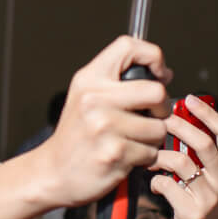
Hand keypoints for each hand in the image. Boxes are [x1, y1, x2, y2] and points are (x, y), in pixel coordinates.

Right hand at [34, 37, 171, 209]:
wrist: (53, 172)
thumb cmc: (76, 134)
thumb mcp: (86, 95)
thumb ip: (119, 80)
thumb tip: (164, 74)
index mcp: (89, 79)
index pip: (129, 47)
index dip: (153, 56)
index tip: (158, 74)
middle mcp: (95, 99)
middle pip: (156, 91)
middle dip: (162, 107)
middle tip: (153, 115)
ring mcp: (104, 127)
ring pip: (158, 127)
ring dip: (152, 138)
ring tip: (132, 139)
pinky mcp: (114, 154)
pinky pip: (151, 152)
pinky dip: (144, 157)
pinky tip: (126, 155)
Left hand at [151, 97, 217, 218]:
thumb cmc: (201, 204)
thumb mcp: (212, 179)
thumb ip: (204, 154)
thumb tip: (180, 118)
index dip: (207, 112)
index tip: (188, 99)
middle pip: (203, 143)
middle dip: (179, 126)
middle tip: (162, 120)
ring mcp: (213, 200)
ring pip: (181, 162)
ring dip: (161, 155)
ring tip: (151, 156)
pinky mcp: (193, 213)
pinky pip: (167, 185)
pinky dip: (156, 181)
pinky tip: (156, 184)